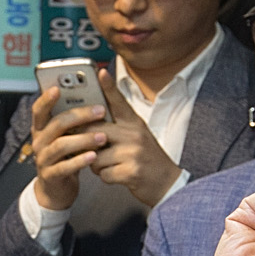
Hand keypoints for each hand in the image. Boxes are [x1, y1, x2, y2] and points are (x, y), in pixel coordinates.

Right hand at [29, 85, 107, 211]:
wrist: (56, 189)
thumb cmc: (65, 157)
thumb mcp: (66, 137)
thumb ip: (73, 122)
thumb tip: (95, 100)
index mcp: (41, 129)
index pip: (39, 110)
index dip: (46, 99)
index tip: (58, 88)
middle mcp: (39, 142)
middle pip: (56, 124)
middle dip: (79, 115)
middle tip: (101, 111)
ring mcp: (43, 159)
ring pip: (61, 145)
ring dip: (84, 139)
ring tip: (102, 137)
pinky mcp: (50, 176)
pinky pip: (65, 166)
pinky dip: (80, 160)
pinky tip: (93, 156)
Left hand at [91, 68, 182, 207]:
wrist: (167, 183)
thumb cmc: (147, 159)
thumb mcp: (137, 137)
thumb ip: (117, 129)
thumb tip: (89, 125)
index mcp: (134, 123)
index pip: (119, 101)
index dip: (109, 86)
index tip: (101, 72)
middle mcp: (134, 134)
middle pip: (95, 131)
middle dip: (87, 144)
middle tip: (92, 150)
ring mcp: (133, 153)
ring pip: (96, 157)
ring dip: (98, 166)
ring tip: (112, 166)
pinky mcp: (131, 171)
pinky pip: (103, 174)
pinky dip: (106, 177)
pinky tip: (118, 176)